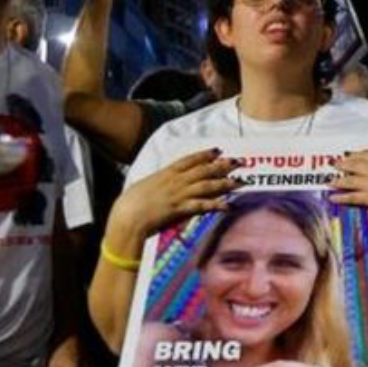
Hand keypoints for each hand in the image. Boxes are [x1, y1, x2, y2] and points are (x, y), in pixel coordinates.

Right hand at [106, 149, 237, 252]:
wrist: (128, 216)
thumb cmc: (130, 203)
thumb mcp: (144, 186)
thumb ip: (156, 182)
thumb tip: (160, 182)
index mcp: (165, 173)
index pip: (189, 160)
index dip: (205, 155)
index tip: (218, 151)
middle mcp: (175, 181)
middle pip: (203, 170)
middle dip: (222, 165)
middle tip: (238, 162)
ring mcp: (178, 194)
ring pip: (206, 185)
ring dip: (225, 183)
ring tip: (240, 181)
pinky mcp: (180, 209)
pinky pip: (202, 205)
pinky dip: (216, 205)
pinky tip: (228, 205)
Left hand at [330, 150, 367, 224]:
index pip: (366, 154)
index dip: (355, 155)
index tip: (348, 156)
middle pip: (355, 164)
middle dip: (342, 164)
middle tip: (333, 164)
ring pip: (350, 180)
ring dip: (337, 180)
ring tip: (329, 181)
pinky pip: (353, 196)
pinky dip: (341, 197)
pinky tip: (334, 198)